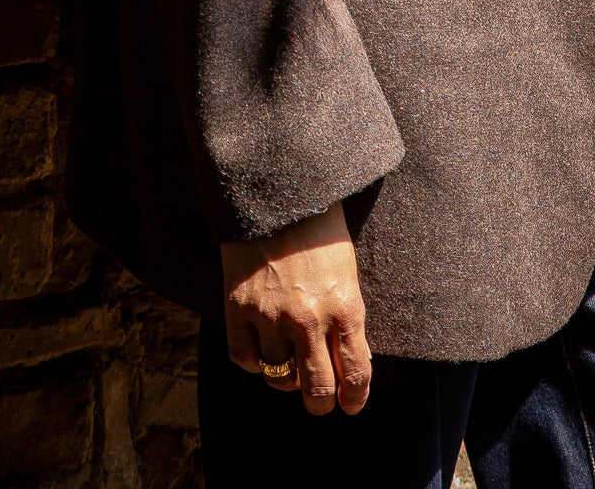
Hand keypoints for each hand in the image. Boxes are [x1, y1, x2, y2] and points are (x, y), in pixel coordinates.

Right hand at [221, 203, 371, 415]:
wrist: (276, 190)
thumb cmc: (319, 227)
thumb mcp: (346, 272)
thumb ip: (348, 318)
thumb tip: (350, 363)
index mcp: (345, 307)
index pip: (355, 374)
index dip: (354, 398)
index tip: (350, 404)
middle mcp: (309, 319)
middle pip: (317, 390)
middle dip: (321, 402)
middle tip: (319, 399)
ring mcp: (271, 316)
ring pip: (279, 378)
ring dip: (286, 378)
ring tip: (288, 364)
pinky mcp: (238, 307)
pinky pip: (244, 359)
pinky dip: (253, 360)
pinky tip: (261, 348)